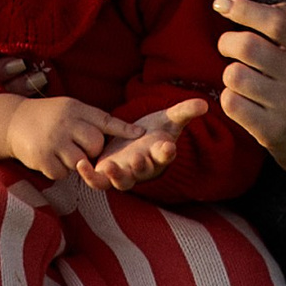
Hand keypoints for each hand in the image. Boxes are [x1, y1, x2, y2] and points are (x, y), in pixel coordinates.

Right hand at [0, 92, 120, 179]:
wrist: (13, 121)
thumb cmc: (50, 117)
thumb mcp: (70, 108)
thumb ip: (93, 119)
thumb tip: (129, 131)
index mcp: (75, 109)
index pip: (104, 119)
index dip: (124, 129)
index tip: (142, 134)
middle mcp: (65, 123)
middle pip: (95, 144)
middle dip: (92, 151)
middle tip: (81, 148)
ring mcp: (53, 141)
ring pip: (80, 162)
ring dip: (75, 163)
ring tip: (63, 152)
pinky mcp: (42, 158)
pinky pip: (62, 173)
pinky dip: (59, 170)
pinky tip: (51, 158)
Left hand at [76, 100, 207, 190]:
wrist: (132, 142)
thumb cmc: (153, 131)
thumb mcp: (169, 119)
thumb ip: (185, 111)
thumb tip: (205, 104)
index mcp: (158, 155)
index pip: (165, 155)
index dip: (167, 152)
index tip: (169, 146)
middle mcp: (142, 168)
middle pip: (143, 171)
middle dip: (141, 166)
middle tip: (139, 157)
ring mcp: (124, 173)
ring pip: (121, 182)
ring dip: (116, 176)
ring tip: (110, 166)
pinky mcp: (105, 173)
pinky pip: (98, 180)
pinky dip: (89, 176)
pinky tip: (80, 164)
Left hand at [210, 0, 285, 178]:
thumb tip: (241, 5)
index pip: (276, 21)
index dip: (243, 9)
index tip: (221, 4)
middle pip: (247, 46)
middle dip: (227, 42)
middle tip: (228, 46)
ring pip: (234, 75)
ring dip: (230, 73)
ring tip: (242, 78)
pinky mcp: (272, 132)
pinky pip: (231, 103)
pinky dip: (230, 98)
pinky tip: (243, 100)